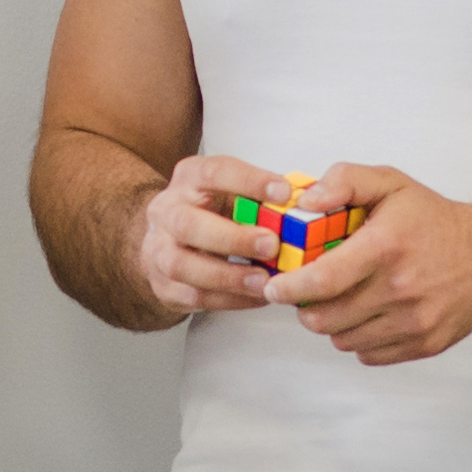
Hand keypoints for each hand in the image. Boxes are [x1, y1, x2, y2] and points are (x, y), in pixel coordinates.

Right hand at [130, 152, 305, 318]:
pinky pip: (192, 296)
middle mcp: (167, 211)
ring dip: (227, 276)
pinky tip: (256, 296)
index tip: (285, 192)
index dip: (249, 181)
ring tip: (264, 282)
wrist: (168, 240)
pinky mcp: (162, 285)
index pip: (214, 172)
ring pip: (182, 265)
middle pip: (188, 224)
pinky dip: (228, 299)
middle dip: (232, 237)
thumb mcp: (232, 191)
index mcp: (190, 179)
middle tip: (271, 244)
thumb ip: (263, 196)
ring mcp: (158, 250)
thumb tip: (313, 200)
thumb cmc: (212, 211)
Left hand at [266, 162, 471, 365]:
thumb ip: (345, 181)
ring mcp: (415, 321)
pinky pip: (369, 354)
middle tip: (308, 292)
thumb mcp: (391, 184)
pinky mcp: (425, 343)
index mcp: (387, 247)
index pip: (322, 280)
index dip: (288, 289)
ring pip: (343, 339)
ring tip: (343, 300)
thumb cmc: (434, 220)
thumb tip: (305, 201)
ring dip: (333, 324)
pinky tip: (369, 314)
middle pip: (325, 318)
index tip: (274, 287)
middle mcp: (401, 288)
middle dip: (306, 307)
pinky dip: (360, 339)